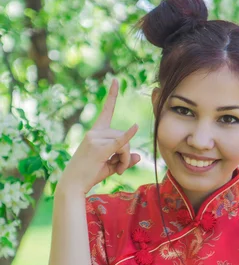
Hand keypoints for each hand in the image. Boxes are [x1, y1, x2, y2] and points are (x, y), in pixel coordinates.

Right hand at [58, 78, 140, 194]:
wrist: (73, 184)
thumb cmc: (89, 174)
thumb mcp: (109, 164)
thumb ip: (124, 159)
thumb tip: (139, 155)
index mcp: (95, 132)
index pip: (106, 110)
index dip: (112, 95)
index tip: (116, 80)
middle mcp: (94, 132)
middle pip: (122, 135)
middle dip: (126, 153)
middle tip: (120, 169)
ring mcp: (96, 139)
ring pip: (123, 143)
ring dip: (125, 159)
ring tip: (117, 170)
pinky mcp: (100, 149)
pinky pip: (119, 142)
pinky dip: (128, 135)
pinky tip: (135, 127)